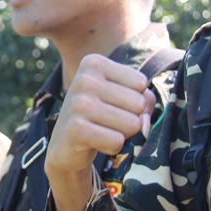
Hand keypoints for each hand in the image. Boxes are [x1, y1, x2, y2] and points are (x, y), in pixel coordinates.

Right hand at [46, 54, 154, 176]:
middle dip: (130, 118)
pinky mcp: (76, 130)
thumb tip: (144, 122)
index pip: (141, 83)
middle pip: (139, 104)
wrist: (65, 145)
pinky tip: (95, 142)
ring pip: (132, 124)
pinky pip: (118, 141)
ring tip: (102, 131)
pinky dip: (112, 147)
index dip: (134, 100)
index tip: (113, 104)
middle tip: (107, 120)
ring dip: (122, 134)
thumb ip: (146, 100)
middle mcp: (84, 79)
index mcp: (94, 63)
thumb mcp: (122, 96)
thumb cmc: (100, 116)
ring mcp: (78, 104)